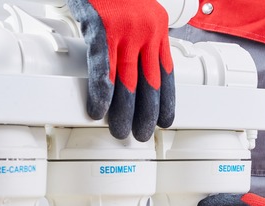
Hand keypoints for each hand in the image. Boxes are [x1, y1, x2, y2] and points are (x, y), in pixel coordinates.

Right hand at [68, 0, 174, 140]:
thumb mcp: (135, 10)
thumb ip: (137, 34)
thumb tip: (131, 61)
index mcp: (157, 28)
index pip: (166, 72)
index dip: (167, 100)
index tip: (166, 121)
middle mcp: (146, 31)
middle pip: (149, 82)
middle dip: (146, 113)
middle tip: (140, 135)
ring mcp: (124, 29)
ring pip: (127, 79)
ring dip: (123, 110)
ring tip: (119, 130)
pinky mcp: (101, 25)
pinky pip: (102, 65)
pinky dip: (101, 90)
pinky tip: (98, 108)